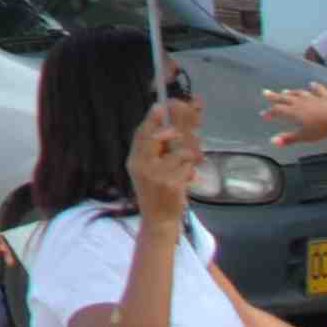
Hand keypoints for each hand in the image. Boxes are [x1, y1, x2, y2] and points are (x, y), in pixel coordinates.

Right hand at [128, 94, 201, 213]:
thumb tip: (165, 127)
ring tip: (186, 168)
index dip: (151, 120)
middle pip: (158, 137)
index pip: (141, 135)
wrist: (158, 220)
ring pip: (180, 152)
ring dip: (188, 158)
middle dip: (173, 132)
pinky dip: (192, 172)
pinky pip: (188, 167)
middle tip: (181, 134)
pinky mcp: (172, 184)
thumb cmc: (156, 192)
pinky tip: (189, 181)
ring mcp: (157, 175)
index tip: (159, 106)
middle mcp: (142, 166)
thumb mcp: (147, 171)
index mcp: (135, 160)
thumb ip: (154, 151)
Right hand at [263, 84, 326, 144]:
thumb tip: (272, 141)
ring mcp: (313, 98)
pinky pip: (318, 90)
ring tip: (284, 91)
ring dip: (291, 93)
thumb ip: (289, 138)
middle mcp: (301, 103)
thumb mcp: (305, 136)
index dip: (270, 113)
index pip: (278, 111)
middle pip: (285, 99)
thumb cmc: (322, 127)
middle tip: (265, 92)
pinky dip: (314, 87)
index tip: (263, 115)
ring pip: (299, 94)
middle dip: (274, 97)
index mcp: (294, 112)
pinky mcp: (325, 97)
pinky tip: (312, 84)